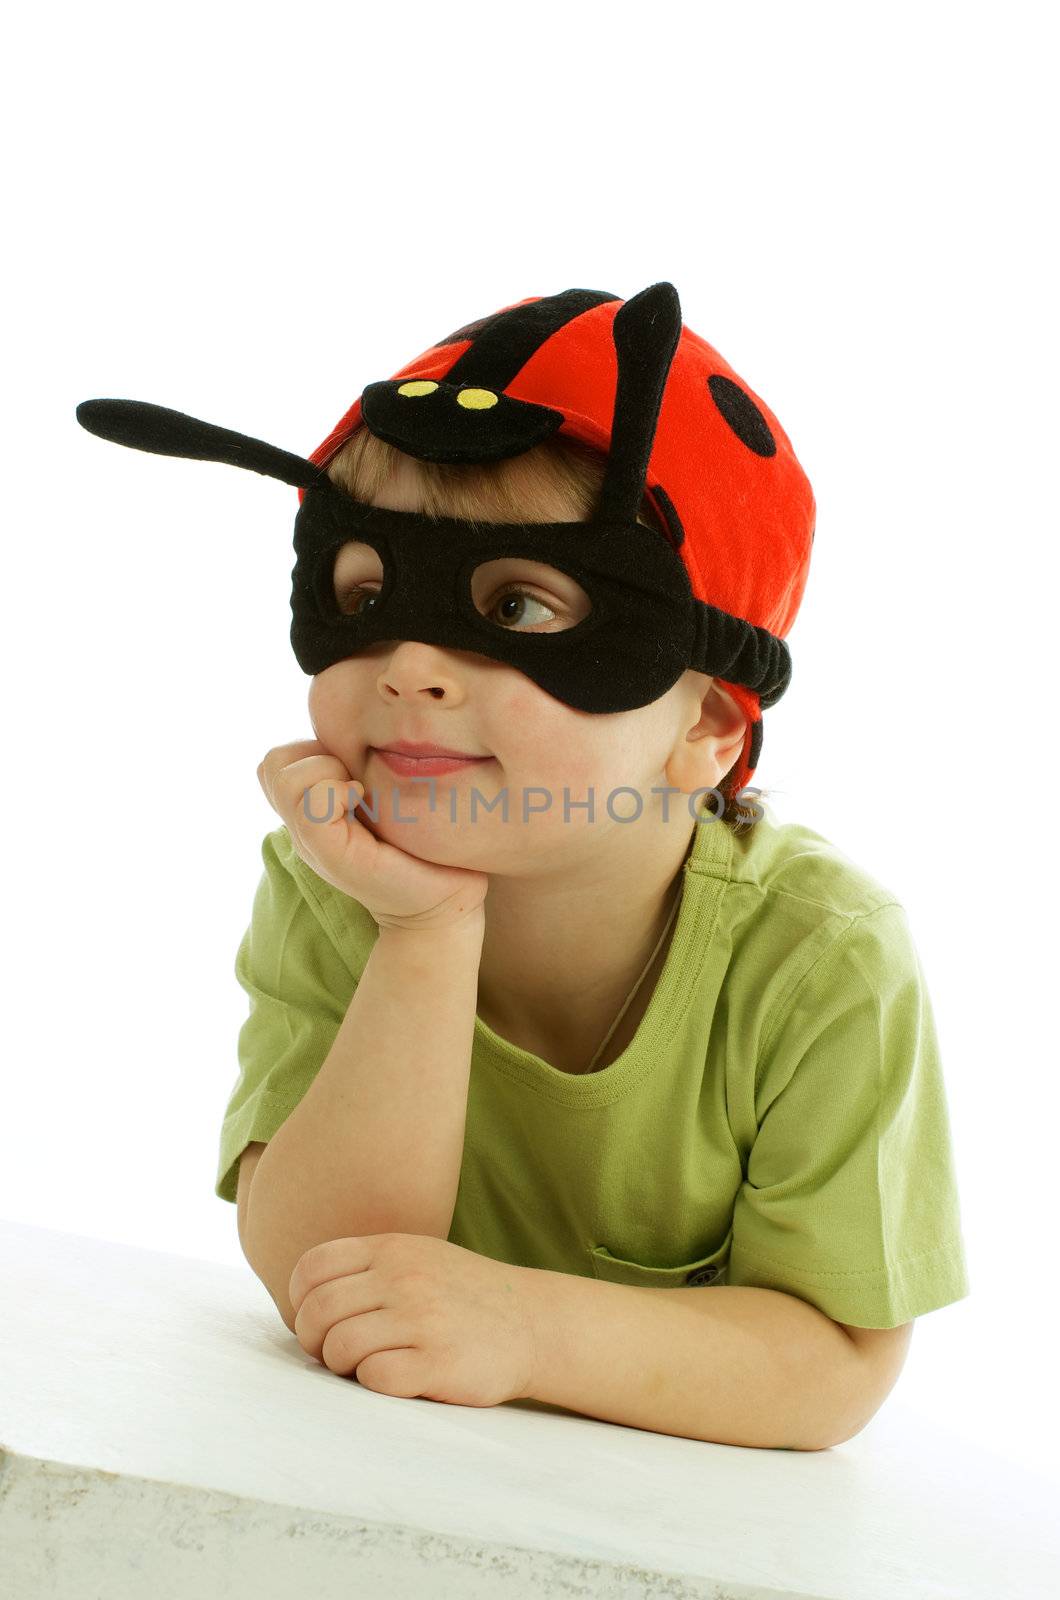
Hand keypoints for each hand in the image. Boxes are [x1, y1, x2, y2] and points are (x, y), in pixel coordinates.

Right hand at [256, 739, 489, 931]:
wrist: (447, 899)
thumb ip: (365, 770)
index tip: (358, 772)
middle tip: (356, 781)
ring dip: (324, 769)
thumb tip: (365, 729)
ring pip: (278, 773)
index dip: (316, 750)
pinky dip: (334, 791)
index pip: (281, 760)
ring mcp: (311, 842)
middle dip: (314, 755)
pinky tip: (363, 803)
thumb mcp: (389, 796)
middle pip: (271, 763)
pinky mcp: (329, 854)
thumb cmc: (429, 844)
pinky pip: (307, 803)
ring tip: (359, 792)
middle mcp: (304, 827)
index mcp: (314, 812)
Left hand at [287, 1232, 539, 1407]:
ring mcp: (422, 1318)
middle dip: (314, 1342)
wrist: (534, 1323)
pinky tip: (395, 1378)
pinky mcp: (438, 1361)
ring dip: (343, 1366)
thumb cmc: (464, 1297)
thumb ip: (368, 1268)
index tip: (317, 1322)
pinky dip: (374, 1384)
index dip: (300, 1301)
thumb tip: (304, 1300)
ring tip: (365, 1367)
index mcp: (392, 1248)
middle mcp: (404, 1277)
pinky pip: (375, 1377)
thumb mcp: (418, 1258)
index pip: (312, 1268)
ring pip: (340, 1346)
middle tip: (333, 1354)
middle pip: (318, 1311)